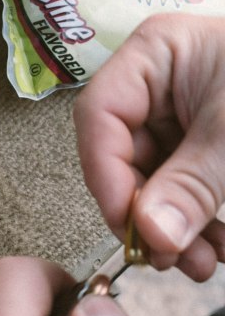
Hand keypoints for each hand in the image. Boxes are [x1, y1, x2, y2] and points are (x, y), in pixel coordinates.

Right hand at [74, 13, 224, 279]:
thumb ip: (192, 184)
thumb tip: (150, 235)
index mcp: (156, 53)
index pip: (101, 117)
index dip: (106, 174)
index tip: (129, 224)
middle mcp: (159, 82)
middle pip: (124, 154)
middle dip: (150, 212)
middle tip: (168, 255)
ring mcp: (182, 113)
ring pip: (154, 179)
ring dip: (174, 226)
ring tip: (200, 262)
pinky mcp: (207, 142)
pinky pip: (184, 186)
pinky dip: (199, 220)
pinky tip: (217, 246)